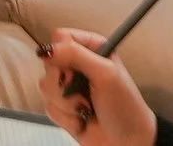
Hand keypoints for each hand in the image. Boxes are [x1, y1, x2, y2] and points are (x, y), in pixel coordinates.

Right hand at [37, 29, 158, 145]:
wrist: (127, 142)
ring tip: (87, 108)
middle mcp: (78, 65)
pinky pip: (48, 107)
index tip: (76, 70)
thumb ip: (75, 55)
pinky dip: (66, 118)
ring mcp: (69, 87)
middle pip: (49, 63)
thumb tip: (46, 49)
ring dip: (67, 103)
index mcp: (91, 48)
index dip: (63, 54)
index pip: (60, 37)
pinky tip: (82, 120)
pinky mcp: (62, 108)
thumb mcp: (105, 73)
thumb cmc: (124, 106)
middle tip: (85, 91)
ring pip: (45, 86)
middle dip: (65, 83)